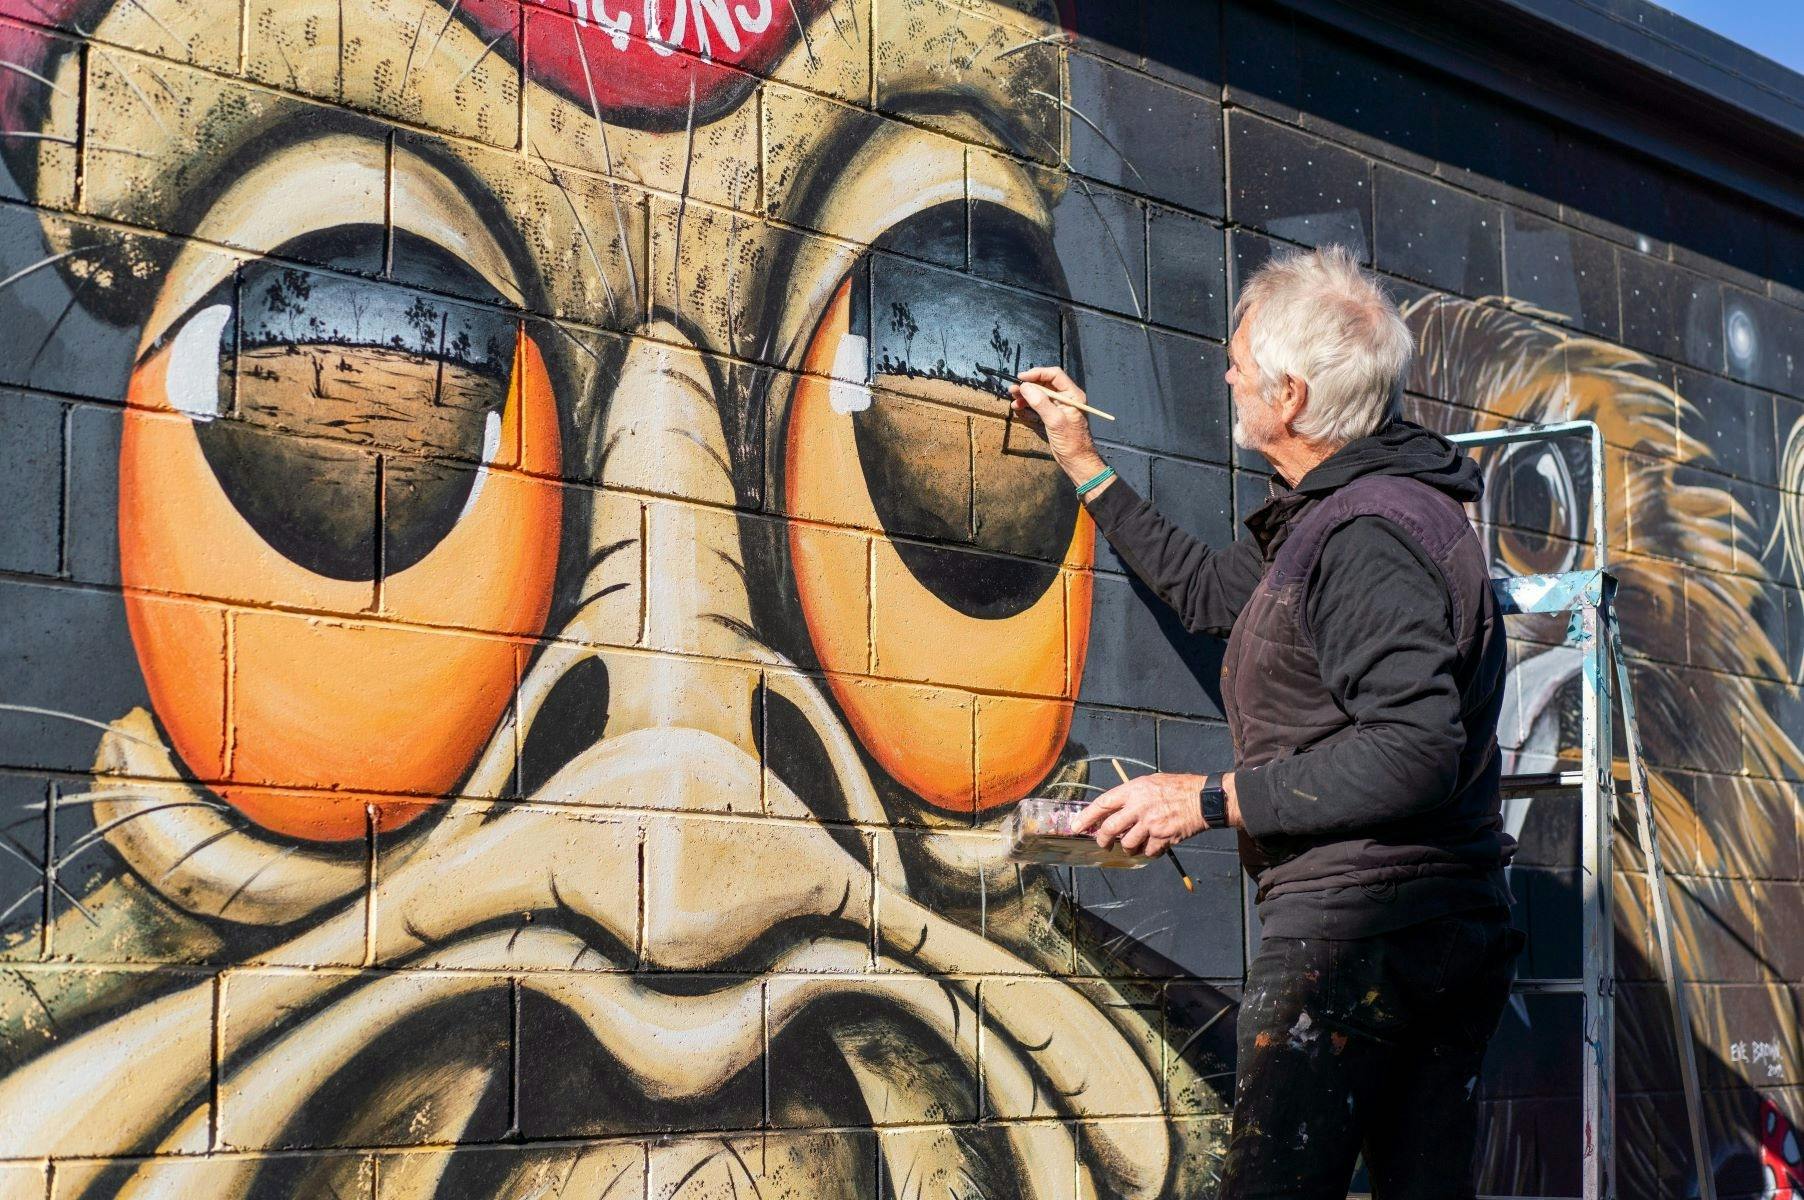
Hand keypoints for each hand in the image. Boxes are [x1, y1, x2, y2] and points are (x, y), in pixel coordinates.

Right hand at [1008, 366, 1106, 486]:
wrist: (1076, 460)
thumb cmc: (1070, 441)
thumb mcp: (1055, 421)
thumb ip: (1041, 402)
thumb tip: (1025, 387)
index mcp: (1072, 395)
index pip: (1054, 375)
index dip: (1037, 374)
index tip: (1021, 378)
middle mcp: (1067, 397)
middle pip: (1046, 383)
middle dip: (1029, 384)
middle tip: (1013, 389)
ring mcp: (1059, 406)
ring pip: (1040, 393)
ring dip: (1026, 394)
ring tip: (1012, 397)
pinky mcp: (1053, 415)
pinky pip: (1039, 404)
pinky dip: (1028, 404)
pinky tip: (1017, 406)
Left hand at [1070, 772, 1207, 857]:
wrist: (1202, 799)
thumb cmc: (1176, 788)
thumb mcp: (1150, 782)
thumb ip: (1131, 795)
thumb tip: (1113, 810)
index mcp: (1133, 790)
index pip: (1102, 804)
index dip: (1086, 817)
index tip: (1075, 827)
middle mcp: (1139, 807)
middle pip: (1110, 829)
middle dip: (1103, 840)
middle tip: (1104, 843)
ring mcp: (1151, 824)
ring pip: (1127, 844)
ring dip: (1127, 848)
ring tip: (1132, 844)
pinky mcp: (1163, 838)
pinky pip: (1147, 852)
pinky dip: (1147, 852)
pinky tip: (1152, 845)